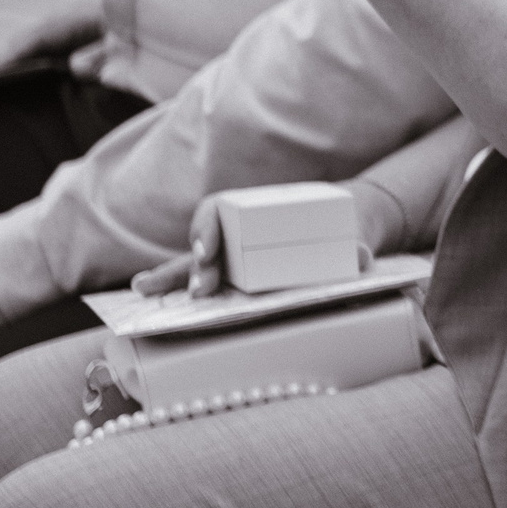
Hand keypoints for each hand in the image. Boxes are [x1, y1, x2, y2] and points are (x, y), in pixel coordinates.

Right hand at [130, 187, 378, 297]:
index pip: (218, 211)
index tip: (207, 253)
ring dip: (171, 277)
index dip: (208, 230)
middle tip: (198, 288)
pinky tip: (146, 296)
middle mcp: (237, 231)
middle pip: (202, 243)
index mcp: (256, 212)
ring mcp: (231, 255)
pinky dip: (175, 288)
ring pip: (192, 263)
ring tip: (143, 290)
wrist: (342, 232)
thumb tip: (362, 259)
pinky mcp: (232, 278)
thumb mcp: (350, 239)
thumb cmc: (341, 232)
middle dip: (192, 266)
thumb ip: (356, 250)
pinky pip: (200, 282)